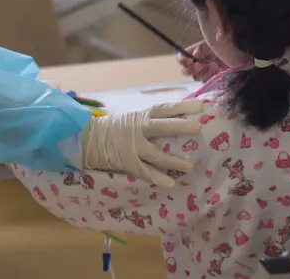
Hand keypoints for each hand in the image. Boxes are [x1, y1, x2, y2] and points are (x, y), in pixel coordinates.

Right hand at [79, 101, 203, 187]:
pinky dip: (157, 178)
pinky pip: (145, 172)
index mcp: (141, 116)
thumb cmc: (115, 128)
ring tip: (190, 166)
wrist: (89, 139)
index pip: (164, 109)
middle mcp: (138, 130)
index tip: (199, 106)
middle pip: (161, 127)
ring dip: (174, 161)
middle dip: (179, 126)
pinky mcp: (128, 162)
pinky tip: (170, 183)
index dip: (181, 107)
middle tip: (198, 127)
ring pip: (156, 154)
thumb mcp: (133, 119)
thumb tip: (179, 121)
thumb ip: (152, 121)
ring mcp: (133, 147)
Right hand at [178, 41, 226, 81]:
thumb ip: (199, 48)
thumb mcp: (209, 44)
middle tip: (200, 66)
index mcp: (193, 53)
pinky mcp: (210, 78)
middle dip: (190, 69)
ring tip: (214, 65)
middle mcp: (195, 64)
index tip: (190, 60)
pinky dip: (210, 76)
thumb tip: (194, 56)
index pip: (181, 57)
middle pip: (184, 71)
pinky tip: (217, 70)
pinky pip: (205, 81)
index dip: (182, 60)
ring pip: (195, 77)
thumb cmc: (221, 47)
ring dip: (203, 72)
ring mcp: (202, 72)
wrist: (235, 55)